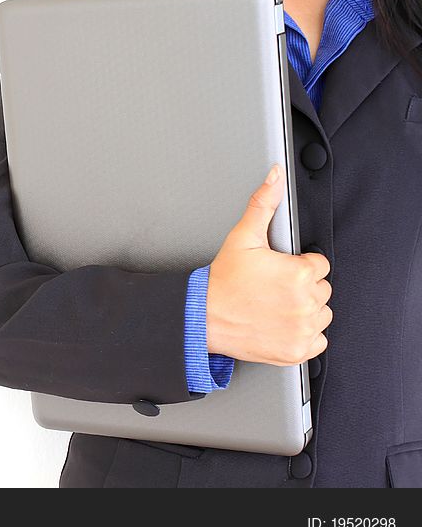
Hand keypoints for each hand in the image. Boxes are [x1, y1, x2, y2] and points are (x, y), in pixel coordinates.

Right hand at [206, 164, 331, 365]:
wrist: (204, 318)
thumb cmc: (222, 281)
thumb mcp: (242, 238)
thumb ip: (263, 204)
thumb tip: (275, 176)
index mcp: (299, 273)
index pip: (319, 265)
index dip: (298, 266)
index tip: (278, 272)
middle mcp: (305, 302)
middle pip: (322, 290)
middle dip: (302, 288)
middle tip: (272, 289)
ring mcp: (302, 328)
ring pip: (321, 314)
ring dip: (304, 311)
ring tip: (274, 306)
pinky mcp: (297, 350)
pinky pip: (317, 341)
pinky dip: (303, 335)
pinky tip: (280, 324)